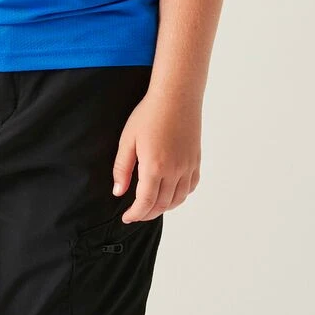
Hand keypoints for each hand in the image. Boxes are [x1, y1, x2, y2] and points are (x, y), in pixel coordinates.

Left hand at [112, 89, 201, 221]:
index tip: (126, 217)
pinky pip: (190, 187)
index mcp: (155, 167)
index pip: (145, 202)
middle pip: (162, 204)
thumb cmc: (149, 114)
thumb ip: (122, 169)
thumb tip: (118, 192)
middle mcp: (175, 170)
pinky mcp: (196, 160)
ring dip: (164, 208)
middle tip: (136, 214)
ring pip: (178, 199)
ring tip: (151, 207)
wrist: (176, 96)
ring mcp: (188, 166)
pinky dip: (180, 196)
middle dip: (147, 213)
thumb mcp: (127, 140)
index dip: (135, 214)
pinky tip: (171, 194)